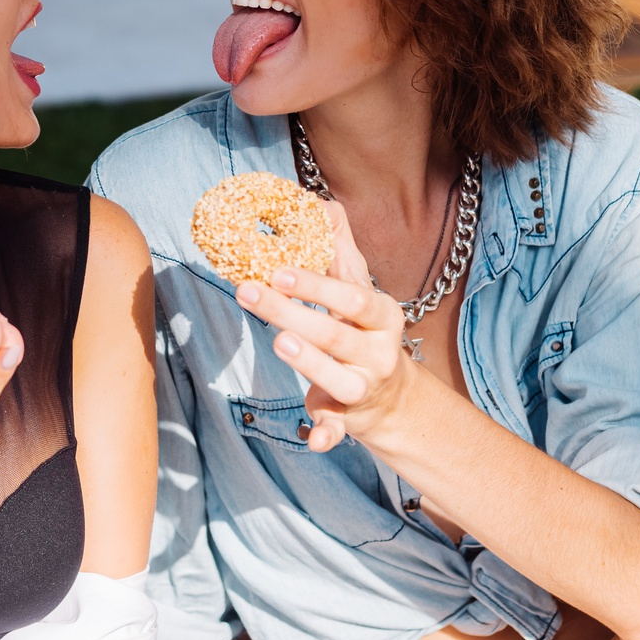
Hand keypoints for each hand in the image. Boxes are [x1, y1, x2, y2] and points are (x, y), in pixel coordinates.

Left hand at [234, 203, 414, 452]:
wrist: (391, 395)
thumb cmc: (362, 331)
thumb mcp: (358, 291)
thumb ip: (340, 251)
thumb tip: (321, 203)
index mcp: (381, 316)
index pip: (351, 296)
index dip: (315, 283)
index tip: (277, 269)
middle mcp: (379, 352)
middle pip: (335, 334)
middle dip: (290, 313)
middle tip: (248, 292)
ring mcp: (364, 388)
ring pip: (338, 378)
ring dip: (308, 361)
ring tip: (279, 340)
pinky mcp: (348, 420)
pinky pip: (337, 430)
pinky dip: (325, 434)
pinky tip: (310, 436)